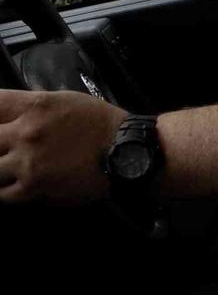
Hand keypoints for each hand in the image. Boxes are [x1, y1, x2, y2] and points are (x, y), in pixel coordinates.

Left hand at [0, 89, 125, 202]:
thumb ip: (33, 106)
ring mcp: (27, 162)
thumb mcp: (67, 101)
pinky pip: (1, 194)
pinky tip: (16, 184)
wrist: (128, 154)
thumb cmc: (102, 125)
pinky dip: (6, 190)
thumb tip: (7, 114)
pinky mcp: (33, 189)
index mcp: (35, 106)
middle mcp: (27, 133)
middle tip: (6, 150)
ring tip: (10, 168)